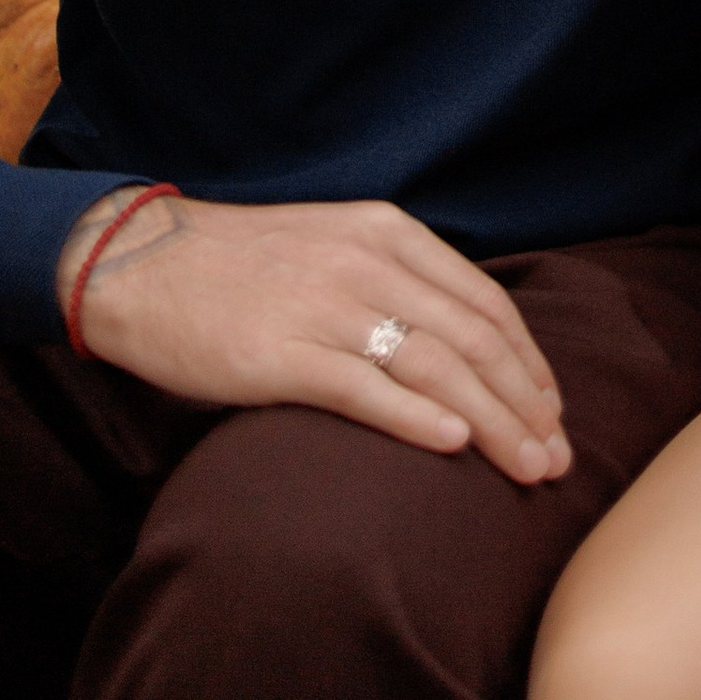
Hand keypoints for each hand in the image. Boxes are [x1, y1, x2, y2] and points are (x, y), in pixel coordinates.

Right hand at [61, 190, 571, 485]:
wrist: (142, 264)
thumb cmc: (242, 266)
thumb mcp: (335, 244)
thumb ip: (395, 278)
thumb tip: (458, 339)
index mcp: (388, 233)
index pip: (485, 301)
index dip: (527, 360)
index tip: (553, 408)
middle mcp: (368, 263)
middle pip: (473, 339)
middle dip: (525, 402)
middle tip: (558, 456)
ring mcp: (325, 307)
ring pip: (434, 366)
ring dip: (491, 422)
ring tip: (527, 466)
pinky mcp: (280, 355)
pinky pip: (363, 388)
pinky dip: (415, 418)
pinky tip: (453, 445)